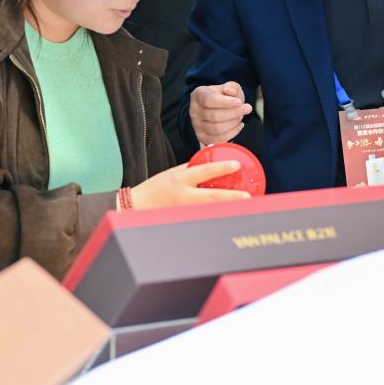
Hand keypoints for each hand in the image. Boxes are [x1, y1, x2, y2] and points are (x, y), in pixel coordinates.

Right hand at [130, 161, 250, 208]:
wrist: (136, 205)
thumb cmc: (154, 188)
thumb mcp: (172, 173)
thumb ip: (190, 170)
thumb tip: (209, 166)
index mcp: (180, 179)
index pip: (204, 171)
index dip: (221, 167)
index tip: (236, 165)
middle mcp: (184, 196)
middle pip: (212, 196)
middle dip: (231, 197)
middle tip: (247, 196)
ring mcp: (185, 210)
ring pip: (210, 210)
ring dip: (227, 209)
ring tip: (242, 206)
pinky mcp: (185, 219)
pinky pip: (203, 217)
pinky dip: (215, 215)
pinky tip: (227, 215)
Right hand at [190, 82, 251, 144]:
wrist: (218, 108)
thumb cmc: (224, 97)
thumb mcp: (229, 88)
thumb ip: (232, 87)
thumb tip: (229, 90)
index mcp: (198, 95)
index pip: (209, 100)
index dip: (225, 102)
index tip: (239, 102)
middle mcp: (194, 110)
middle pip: (215, 116)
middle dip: (234, 113)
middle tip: (247, 108)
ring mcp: (197, 125)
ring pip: (217, 129)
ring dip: (234, 123)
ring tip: (241, 117)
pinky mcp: (202, 137)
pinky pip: (218, 139)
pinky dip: (232, 133)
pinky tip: (238, 125)